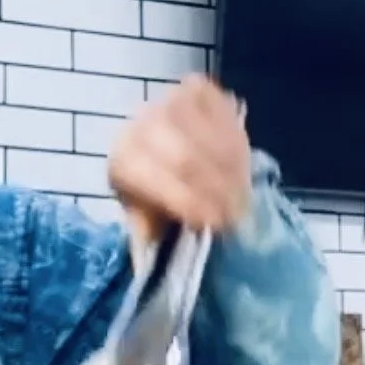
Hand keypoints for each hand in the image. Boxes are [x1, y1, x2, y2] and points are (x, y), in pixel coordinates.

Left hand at [108, 75, 250, 241]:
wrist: (162, 149)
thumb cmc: (156, 194)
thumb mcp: (148, 221)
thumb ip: (151, 244)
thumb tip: (150, 276)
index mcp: (121, 160)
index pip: (154, 179)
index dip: (187, 202)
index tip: (216, 224)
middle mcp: (138, 124)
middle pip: (186, 157)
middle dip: (217, 190)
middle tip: (239, 213)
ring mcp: (168, 100)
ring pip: (210, 136)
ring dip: (233, 169)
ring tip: (242, 193)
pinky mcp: (195, 88)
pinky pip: (224, 113)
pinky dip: (237, 141)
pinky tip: (239, 163)